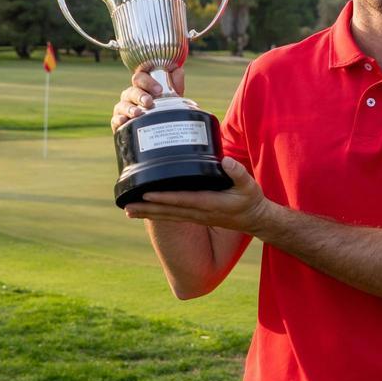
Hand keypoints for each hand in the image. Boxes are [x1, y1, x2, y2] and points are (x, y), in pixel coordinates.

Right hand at [110, 67, 184, 131]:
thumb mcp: (173, 98)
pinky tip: (123, 120)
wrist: (160, 132)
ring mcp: (124, 109)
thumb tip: (178, 70)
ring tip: (138, 113)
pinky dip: (118, 119)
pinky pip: (115, 120)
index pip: (141, 78)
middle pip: (131, 91)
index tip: (159, 90)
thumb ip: (175, 84)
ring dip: (129, 108)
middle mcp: (131, 96)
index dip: (148, 82)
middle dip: (140, 96)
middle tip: (149, 102)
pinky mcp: (119, 124)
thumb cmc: (165, 110)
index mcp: (142, 87)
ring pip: (122, 105)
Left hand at [124, 157, 271, 235]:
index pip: (181, 200)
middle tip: (126, 207)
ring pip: (167, 216)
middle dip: (146, 209)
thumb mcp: (249, 185)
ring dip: (147, 213)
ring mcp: (196, 216)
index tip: (146, 194)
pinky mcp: (196, 216)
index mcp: (209, 204)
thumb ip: (238, 173)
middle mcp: (199, 213)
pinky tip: (145, 211)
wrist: (255, 219)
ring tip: (128, 211)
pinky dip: (157, 214)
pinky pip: (172, 216)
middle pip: (168, 211)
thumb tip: (226, 161)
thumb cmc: (250, 200)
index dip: (163, 198)